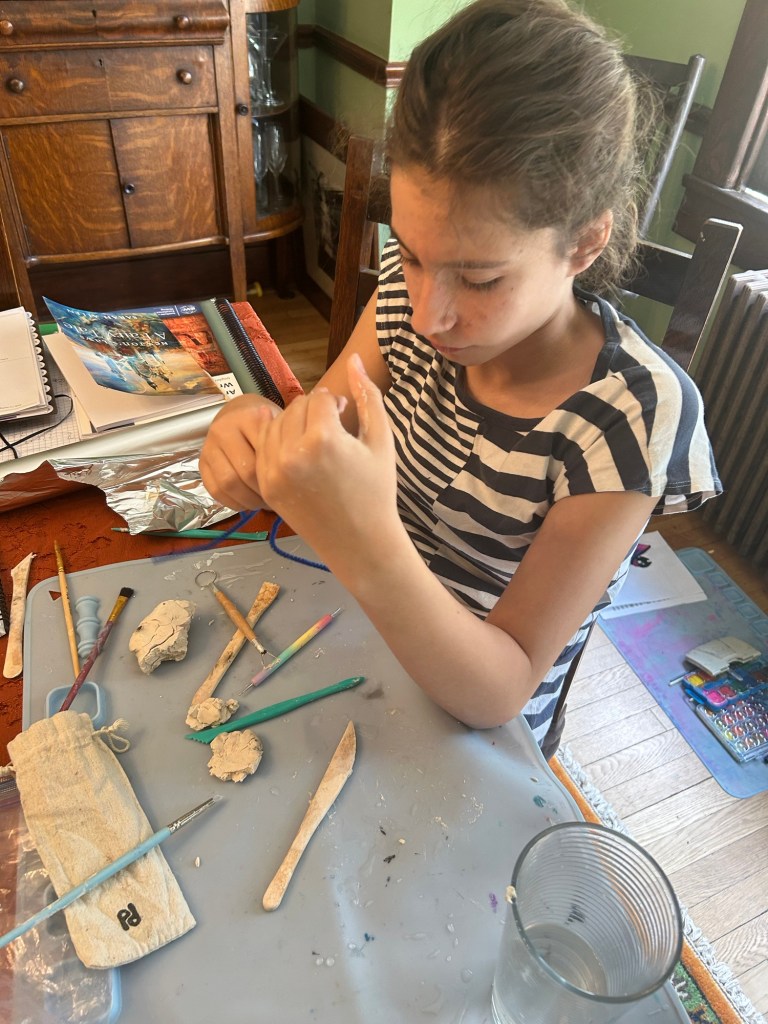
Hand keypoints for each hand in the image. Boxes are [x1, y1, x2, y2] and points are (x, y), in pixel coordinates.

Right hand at [199, 394, 280, 509]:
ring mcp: (209, 446)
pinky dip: (232, 502)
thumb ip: (286, 445)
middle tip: (276, 500)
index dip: (277, 478)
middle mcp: (223, 429)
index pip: (264, 457)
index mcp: (248, 418)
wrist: (239, 412)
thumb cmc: (266, 424)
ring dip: (247, 500)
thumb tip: (294, 478)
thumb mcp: (281, 428)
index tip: (288, 489)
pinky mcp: (201, 462)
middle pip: (245, 473)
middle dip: (263, 492)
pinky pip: (214, 490)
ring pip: (227, 484)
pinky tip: (246, 502)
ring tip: (262, 502)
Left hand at [251, 355, 401, 567]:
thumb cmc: (377, 491)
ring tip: (315, 442)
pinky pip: (264, 448)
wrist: (360, 542)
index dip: (336, 404)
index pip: (320, 398)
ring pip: (276, 424)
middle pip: (296, 408)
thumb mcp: (381, 439)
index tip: (346, 418)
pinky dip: (278, 444)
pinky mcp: (266, 486)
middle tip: (331, 430)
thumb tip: (355, 358)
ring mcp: (275, 471)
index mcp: (324, 439)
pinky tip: (299, 455)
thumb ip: (368, 395)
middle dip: (313, 412)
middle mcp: (293, 453)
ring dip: (294, 425)